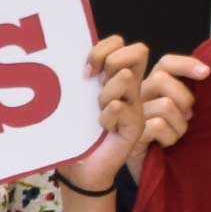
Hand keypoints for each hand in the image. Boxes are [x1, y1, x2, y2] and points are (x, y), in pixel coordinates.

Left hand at [54, 35, 150, 193]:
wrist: (80, 168)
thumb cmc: (73, 132)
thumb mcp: (73, 99)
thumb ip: (78, 77)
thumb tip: (73, 58)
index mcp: (114, 76)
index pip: (119, 42)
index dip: (102, 48)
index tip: (84, 70)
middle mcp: (129, 87)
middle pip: (138, 51)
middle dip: (109, 61)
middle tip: (93, 83)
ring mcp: (135, 105)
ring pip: (125, 77)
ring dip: (104, 93)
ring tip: (96, 112)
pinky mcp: (136, 125)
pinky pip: (120, 107)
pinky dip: (106, 116)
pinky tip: (101, 127)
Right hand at [126, 52, 210, 179]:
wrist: (154, 173)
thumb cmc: (170, 141)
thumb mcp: (181, 114)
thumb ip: (186, 94)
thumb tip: (207, 74)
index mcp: (151, 87)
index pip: (165, 63)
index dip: (185, 64)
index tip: (206, 73)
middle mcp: (137, 95)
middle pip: (161, 79)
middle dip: (183, 98)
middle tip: (187, 117)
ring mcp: (130, 113)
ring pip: (164, 105)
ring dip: (178, 125)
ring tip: (174, 135)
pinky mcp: (129, 132)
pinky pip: (157, 125)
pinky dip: (168, 137)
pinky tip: (164, 145)